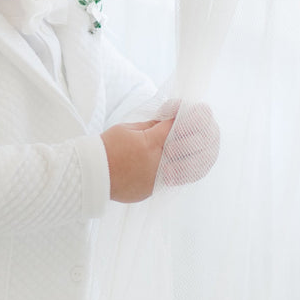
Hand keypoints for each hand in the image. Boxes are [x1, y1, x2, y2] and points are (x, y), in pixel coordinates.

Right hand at [101, 102, 219, 202]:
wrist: (90, 176)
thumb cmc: (106, 148)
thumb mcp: (129, 128)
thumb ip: (153, 125)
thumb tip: (172, 120)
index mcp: (151, 143)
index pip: (180, 126)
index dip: (192, 115)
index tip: (200, 109)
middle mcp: (158, 163)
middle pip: (194, 146)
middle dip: (205, 132)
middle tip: (209, 124)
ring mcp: (158, 179)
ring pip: (194, 167)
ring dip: (205, 153)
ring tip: (209, 143)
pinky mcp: (155, 190)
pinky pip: (179, 179)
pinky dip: (189, 167)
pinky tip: (194, 158)